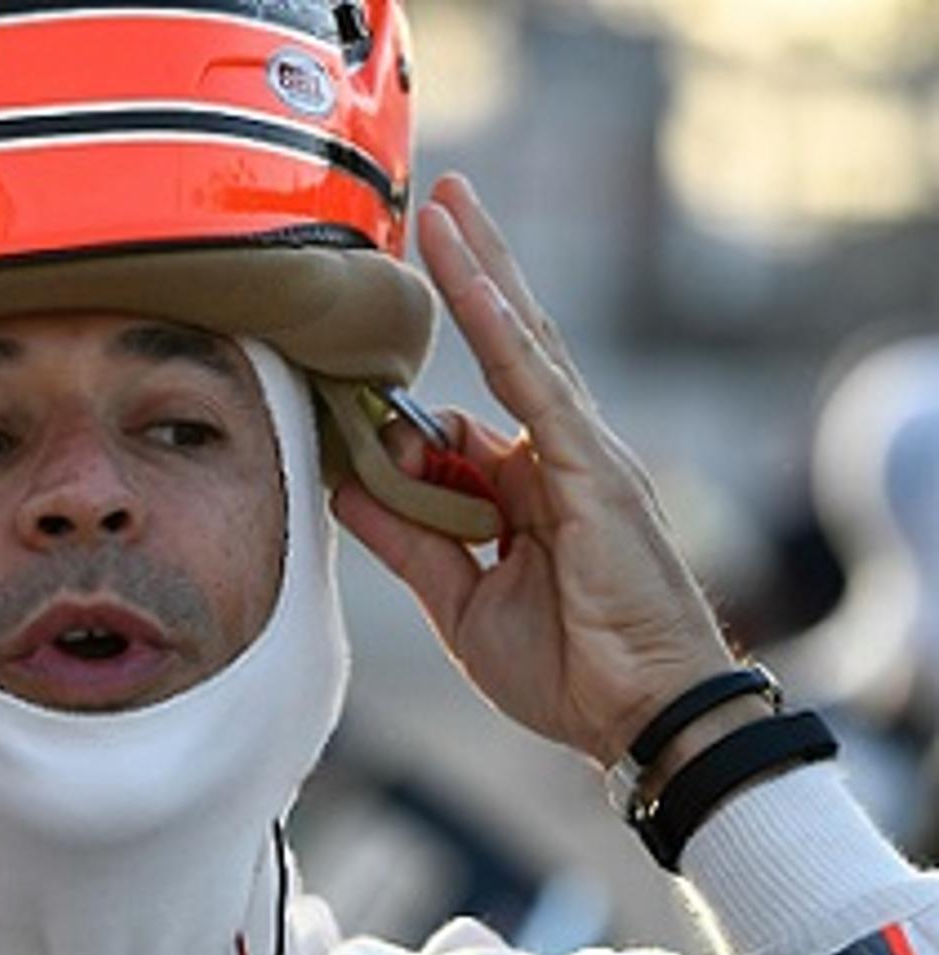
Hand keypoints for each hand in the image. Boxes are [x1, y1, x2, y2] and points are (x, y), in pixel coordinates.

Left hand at [331, 173, 735, 765]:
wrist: (640, 718)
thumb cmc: (572, 669)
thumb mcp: (460, 603)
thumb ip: (408, 540)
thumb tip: (348, 486)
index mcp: (530, 488)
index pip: (463, 418)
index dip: (407, 401)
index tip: (356, 362)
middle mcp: (558, 456)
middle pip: (506, 343)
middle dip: (469, 269)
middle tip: (431, 202)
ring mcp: (581, 455)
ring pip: (520, 343)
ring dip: (479, 268)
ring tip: (442, 203)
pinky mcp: (593, 470)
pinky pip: (536, 385)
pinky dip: (500, 329)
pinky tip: (470, 277)